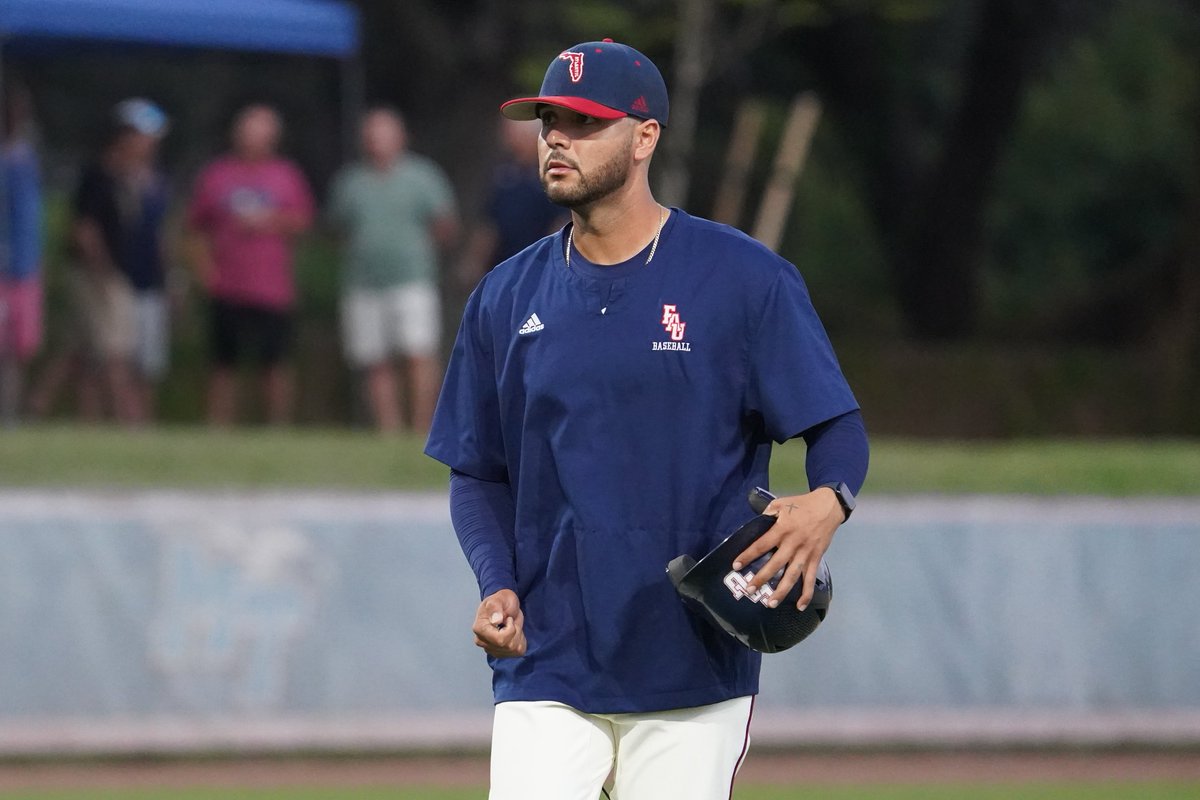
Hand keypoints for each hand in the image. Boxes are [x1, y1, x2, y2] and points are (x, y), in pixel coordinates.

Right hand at [472, 589, 526, 657]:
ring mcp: (492, 650)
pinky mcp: (502, 653)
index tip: (508, 618)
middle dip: (516, 630)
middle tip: (511, 619)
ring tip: (512, 623)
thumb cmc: (500, 601)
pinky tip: (513, 631)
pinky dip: (521, 639)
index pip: (500, 640)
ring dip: (519, 633)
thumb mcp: (499, 598)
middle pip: (509, 645)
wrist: (503, 605)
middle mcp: (482, 642)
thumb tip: (496, 621)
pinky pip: (519, 650)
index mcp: (479, 629)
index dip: (510, 628)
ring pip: (515, 648)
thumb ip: (496, 607)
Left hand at [733, 488, 843, 610]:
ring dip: (782, 591)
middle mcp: (793, 544)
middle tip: (749, 590)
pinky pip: (810, 578)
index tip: (736, 565)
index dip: (748, 555)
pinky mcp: (816, 558)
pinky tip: (800, 606)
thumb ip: (768, 513)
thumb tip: (757, 524)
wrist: (829, 506)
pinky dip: (806, 593)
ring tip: (770, 603)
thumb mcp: (781, 503)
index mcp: (782, 529)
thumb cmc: (802, 504)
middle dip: (761, 578)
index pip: (761, 545)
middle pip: (775, 564)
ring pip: (792, 575)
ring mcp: (805, 553)